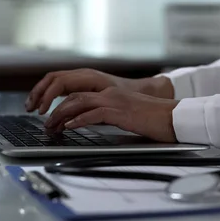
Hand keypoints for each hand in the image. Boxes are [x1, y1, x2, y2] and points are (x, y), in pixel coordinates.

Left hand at [43, 87, 178, 142]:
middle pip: (74, 96)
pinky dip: (78, 120)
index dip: (62, 104)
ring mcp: (114, 101)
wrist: (172, 117)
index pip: (79, 94)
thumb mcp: (125, 115)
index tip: (52, 117)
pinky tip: (69, 127)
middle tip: (46, 124)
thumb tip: (88, 123)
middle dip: (56, 110)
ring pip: (79, 102)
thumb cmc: (152, 119)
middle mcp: (109, 94)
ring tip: (52, 127)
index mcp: (110, 93)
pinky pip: (94, 114)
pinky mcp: (120, 112)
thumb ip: (107, 115)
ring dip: (62, 115)